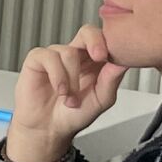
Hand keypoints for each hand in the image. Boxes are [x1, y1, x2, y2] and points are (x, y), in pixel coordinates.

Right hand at [7, 24, 125, 161]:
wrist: (48, 129)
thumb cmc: (74, 114)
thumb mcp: (101, 99)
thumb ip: (111, 80)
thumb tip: (124, 62)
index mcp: (94, 62)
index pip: (105, 40)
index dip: (112, 43)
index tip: (117, 55)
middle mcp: (76, 55)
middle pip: (87, 32)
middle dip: (95, 41)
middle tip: (99, 57)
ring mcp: (56, 56)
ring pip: (69, 52)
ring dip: (72, 79)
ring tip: (71, 98)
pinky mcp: (37, 60)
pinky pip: (49, 57)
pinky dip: (57, 76)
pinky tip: (60, 90)